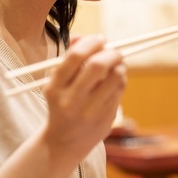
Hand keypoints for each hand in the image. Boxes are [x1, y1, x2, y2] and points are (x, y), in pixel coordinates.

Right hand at [42, 34, 125, 156]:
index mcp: (55, 88)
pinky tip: (115, 79)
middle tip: (114, 51)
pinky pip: (120, 89)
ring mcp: (90, 110)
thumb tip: (81, 36)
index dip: (92, 43)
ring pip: (115, 77)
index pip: (75, 56)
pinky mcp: (106, 117)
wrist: (65, 142)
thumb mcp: (57, 82)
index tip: (99, 39)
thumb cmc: (62, 103)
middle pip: (98, 65)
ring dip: (119, 65)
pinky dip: (121, 78)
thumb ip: (69, 57)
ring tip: (116, 64)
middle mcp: (71, 100)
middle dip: (111, 52)